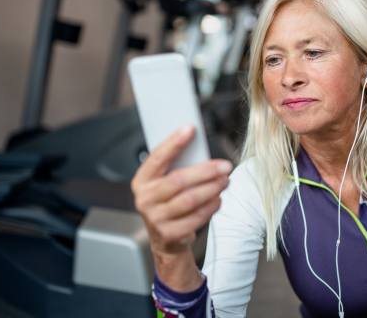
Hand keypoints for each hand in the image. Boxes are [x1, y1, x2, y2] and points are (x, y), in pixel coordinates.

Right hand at [131, 124, 232, 256]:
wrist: (165, 238)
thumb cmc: (168, 201)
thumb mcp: (164, 182)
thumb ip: (177, 166)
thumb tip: (199, 146)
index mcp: (142, 180)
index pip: (158, 157)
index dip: (174, 142)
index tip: (190, 129)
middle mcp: (145, 199)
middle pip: (178, 180)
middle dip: (206, 171)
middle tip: (225, 166)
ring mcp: (156, 218)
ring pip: (190, 199)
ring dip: (212, 188)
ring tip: (225, 181)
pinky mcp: (170, 233)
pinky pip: (197, 217)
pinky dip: (212, 206)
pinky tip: (218, 198)